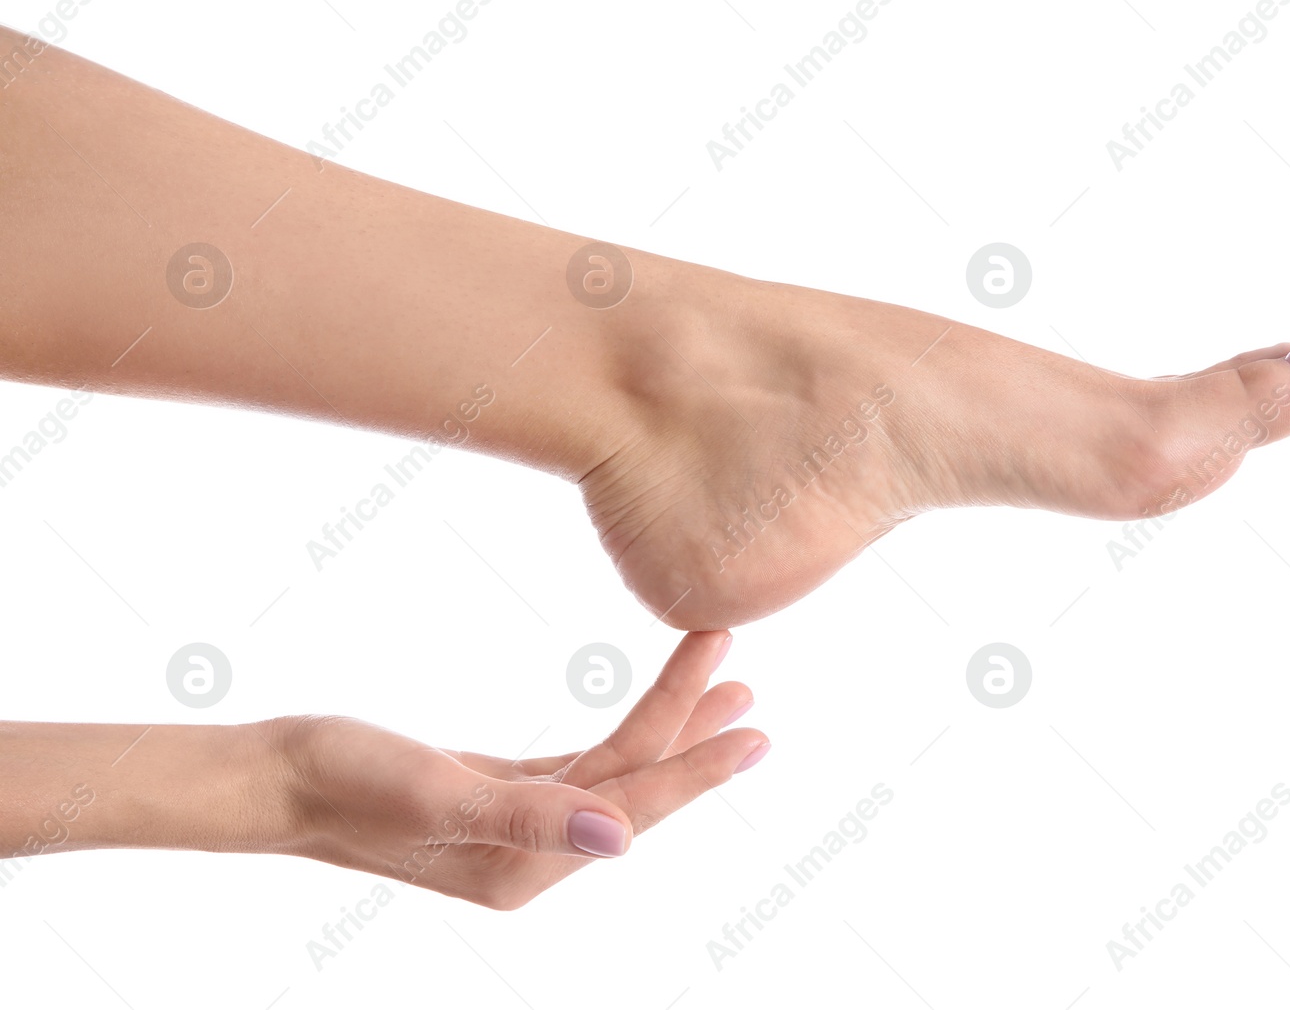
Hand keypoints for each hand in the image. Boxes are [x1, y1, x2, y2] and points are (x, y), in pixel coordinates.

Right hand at [269, 630, 764, 908]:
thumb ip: (530, 816)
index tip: (755, 731)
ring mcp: (516, 826)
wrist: (276, 776)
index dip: (696, 769)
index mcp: (523, 866)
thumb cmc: (345, 781)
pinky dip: (620, 734)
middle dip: (692, 734)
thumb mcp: (438, 795)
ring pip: (612, 772)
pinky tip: (650, 713)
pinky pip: (580, 765)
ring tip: (722, 681)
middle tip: (747, 680)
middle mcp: (530, 856)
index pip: (631, 809)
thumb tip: (619, 840)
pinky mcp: (498, 794)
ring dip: (666, 726)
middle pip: (633, 788)